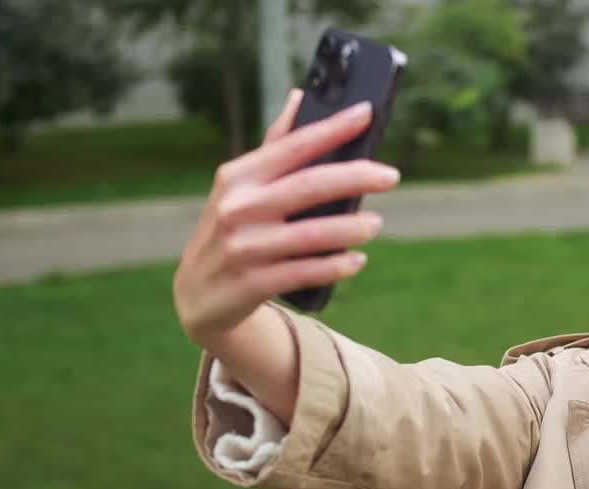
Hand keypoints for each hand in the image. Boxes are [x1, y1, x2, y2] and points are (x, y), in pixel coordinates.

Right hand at [173, 88, 400, 348]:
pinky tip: (357, 260)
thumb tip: (301, 96)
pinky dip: (335, 266)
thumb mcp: (242, 186)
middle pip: (309, 186)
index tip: (367, 113)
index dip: (332, 128)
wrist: (198, 293)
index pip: (293, 145)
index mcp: (239, 176)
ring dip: (350, 228)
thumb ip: (276, 145)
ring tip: (376, 223)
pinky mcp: (252, 283)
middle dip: (355, 177)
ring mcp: (244, 247)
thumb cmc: (233, 228)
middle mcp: (238, 207)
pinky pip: (304, 273)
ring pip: (310, 234)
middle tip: (391, 176)